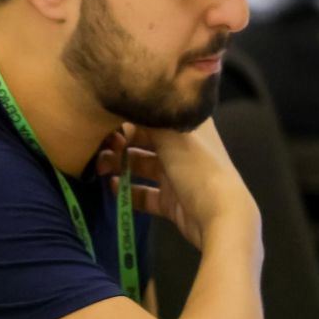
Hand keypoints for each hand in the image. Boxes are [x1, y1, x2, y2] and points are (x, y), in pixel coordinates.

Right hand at [100, 119, 257, 249]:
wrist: (219, 215)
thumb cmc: (197, 167)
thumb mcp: (171, 135)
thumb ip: (146, 119)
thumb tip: (125, 103)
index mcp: (188, 125)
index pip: (155, 114)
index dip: (131, 116)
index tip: (107, 120)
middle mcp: (183, 147)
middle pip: (145, 141)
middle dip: (120, 143)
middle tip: (99, 148)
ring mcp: (177, 175)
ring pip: (142, 166)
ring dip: (120, 165)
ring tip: (99, 167)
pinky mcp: (171, 201)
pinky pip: (144, 193)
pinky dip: (128, 191)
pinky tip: (111, 187)